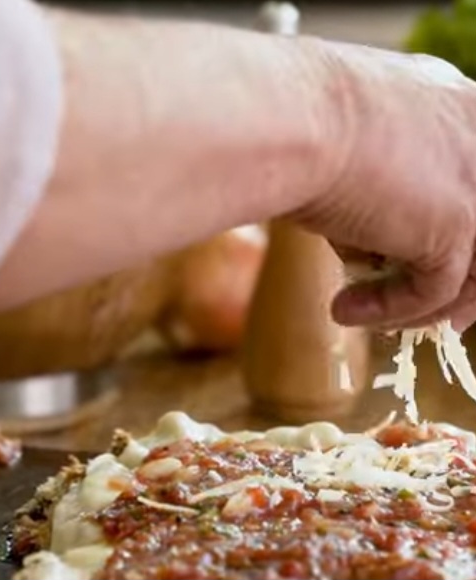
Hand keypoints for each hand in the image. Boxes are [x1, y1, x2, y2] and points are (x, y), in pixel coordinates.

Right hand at [294, 41, 475, 331]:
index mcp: (451, 105)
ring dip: (422, 305)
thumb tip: (360, 236)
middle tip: (446, 316)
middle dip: (467, 281)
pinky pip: (431, 290)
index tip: (427, 255)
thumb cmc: (292, 119)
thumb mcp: (342, 140)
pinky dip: (389, 309)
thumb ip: (369, 176)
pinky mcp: (459, 226)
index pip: (471, 175)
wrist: (292, 124)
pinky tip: (344, 311)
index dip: (460, 225)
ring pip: (474, 270)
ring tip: (372, 318)